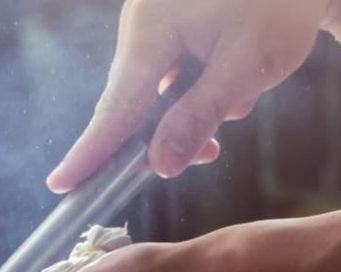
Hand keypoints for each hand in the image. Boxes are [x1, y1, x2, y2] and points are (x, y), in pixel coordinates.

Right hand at [47, 0, 336, 188]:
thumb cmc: (279, 8)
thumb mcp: (245, 68)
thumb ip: (198, 117)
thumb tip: (158, 166)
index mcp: (151, 28)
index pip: (117, 105)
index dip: (92, 150)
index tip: (61, 185)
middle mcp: (141, 24)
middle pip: (137, 102)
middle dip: (175, 129)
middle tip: (211, 150)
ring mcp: (152, 24)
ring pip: (158, 94)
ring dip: (196, 107)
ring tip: (243, 89)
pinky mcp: (167, 27)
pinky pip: (169, 76)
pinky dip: (198, 89)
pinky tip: (232, 80)